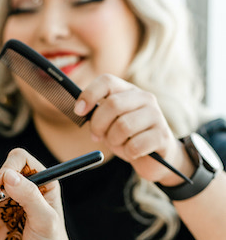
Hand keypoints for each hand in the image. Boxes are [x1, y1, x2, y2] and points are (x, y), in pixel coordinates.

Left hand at [74, 74, 191, 183]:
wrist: (155, 158)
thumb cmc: (128, 138)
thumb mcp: (109, 124)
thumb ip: (97, 116)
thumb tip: (80, 110)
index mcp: (128, 91)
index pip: (107, 81)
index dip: (89, 94)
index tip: (78, 111)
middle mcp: (144, 98)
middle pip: (112, 104)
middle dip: (98, 125)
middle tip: (97, 136)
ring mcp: (156, 115)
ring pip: (123, 126)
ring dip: (114, 141)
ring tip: (120, 144)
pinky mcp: (161, 135)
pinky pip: (135, 146)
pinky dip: (128, 153)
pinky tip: (133, 153)